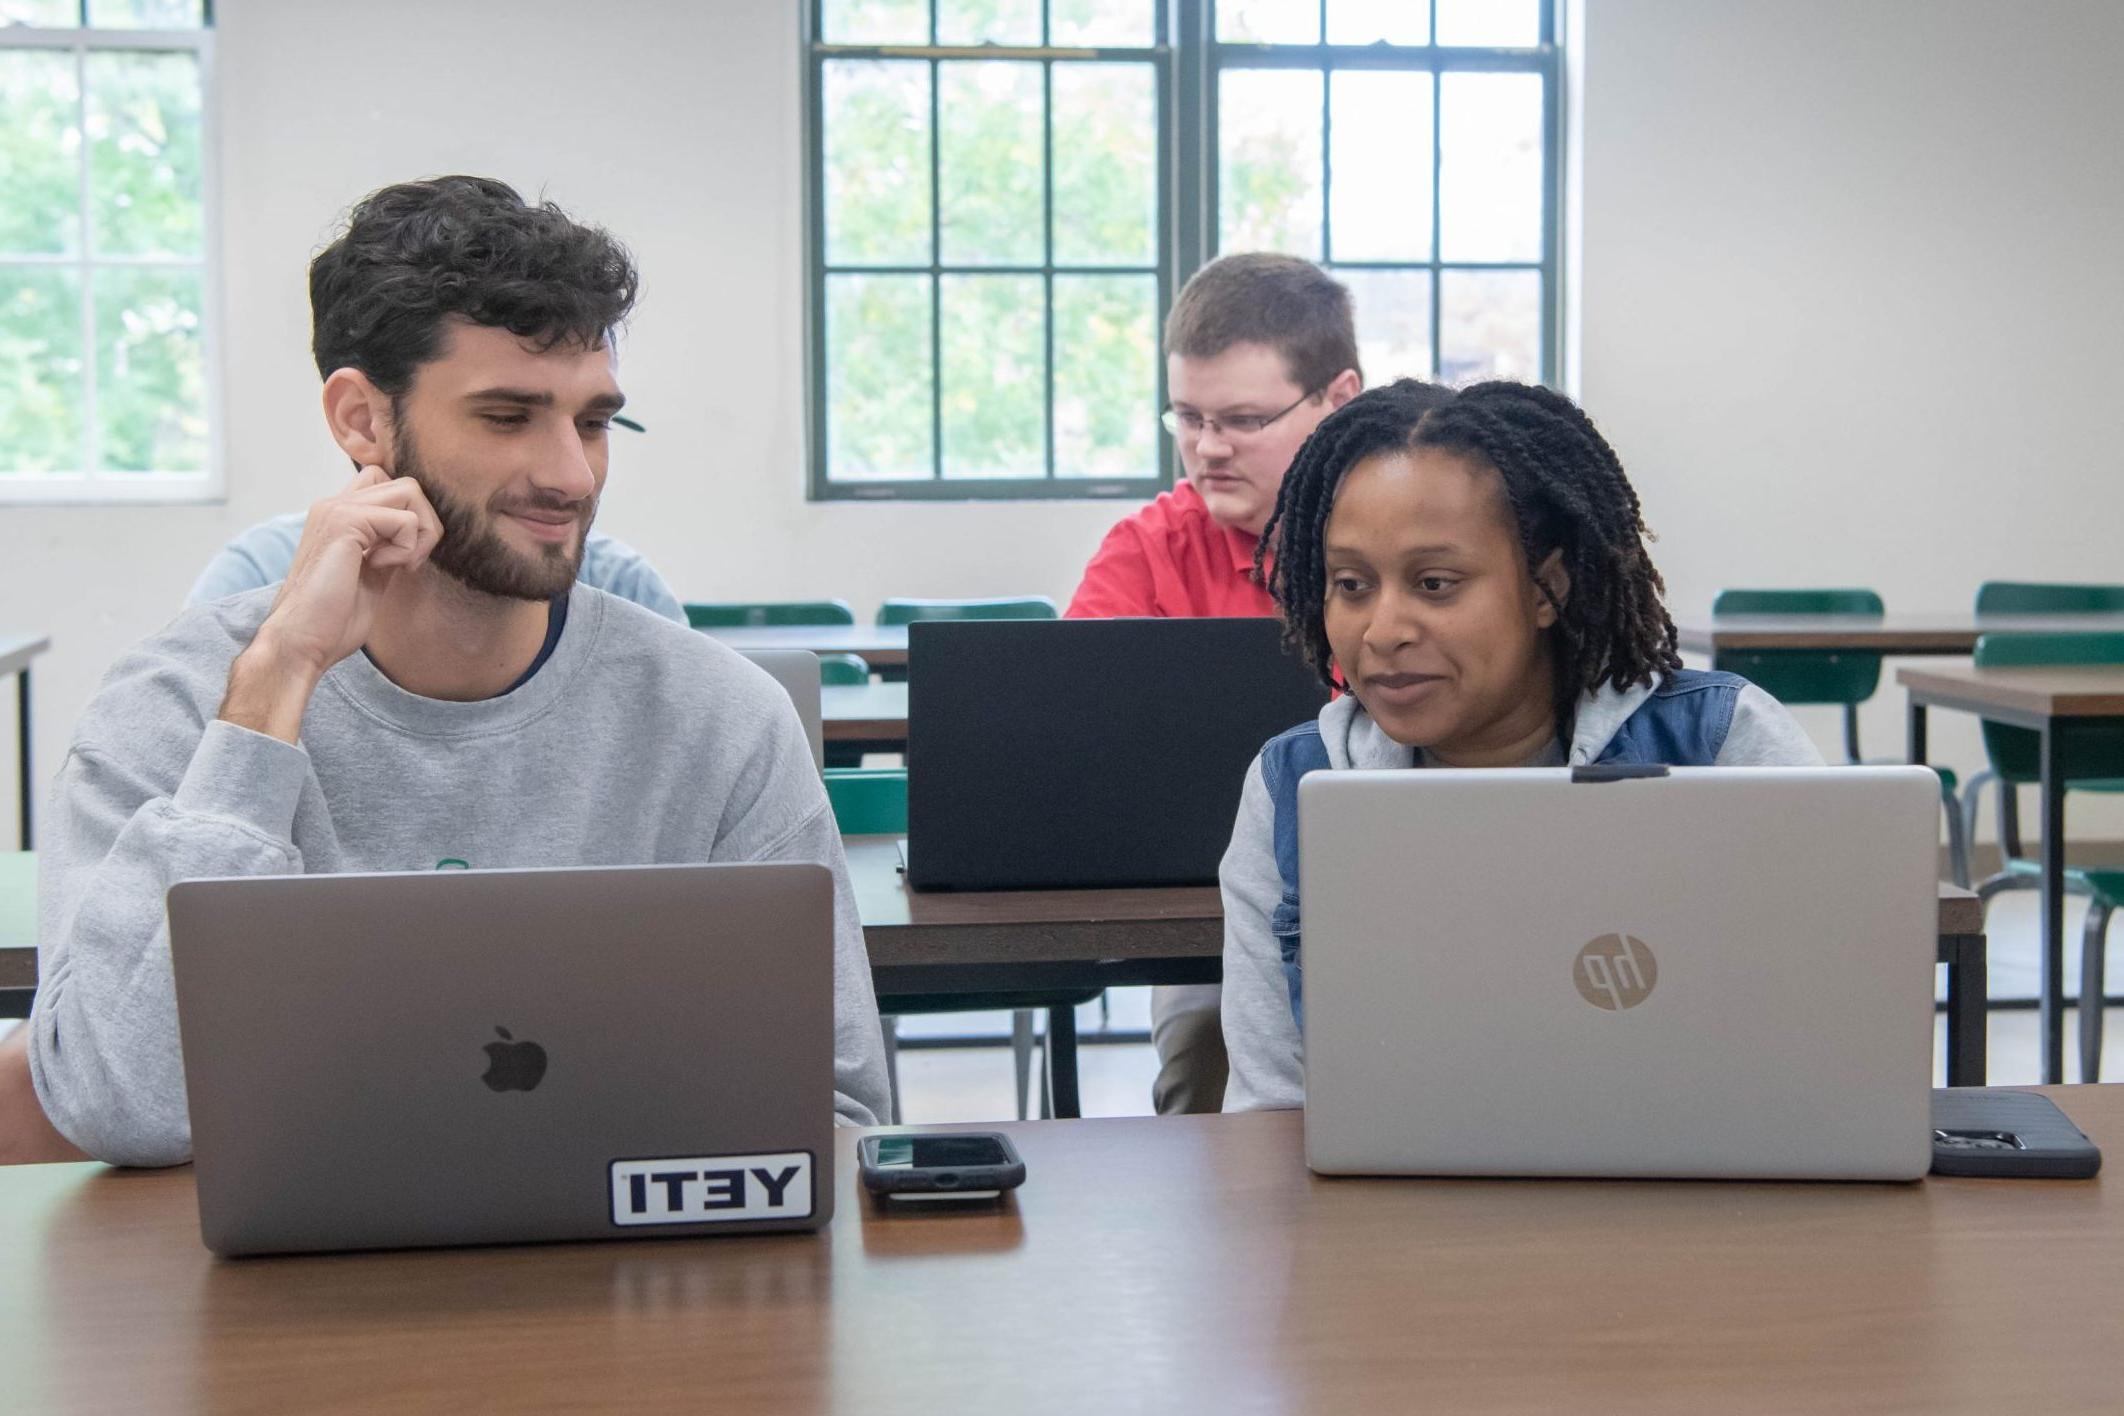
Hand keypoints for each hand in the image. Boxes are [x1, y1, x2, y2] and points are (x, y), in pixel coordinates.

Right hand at [219, 466, 443, 741]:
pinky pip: (405, 520)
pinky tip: (381, 568)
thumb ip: (388, 549)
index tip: (405, 560)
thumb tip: (417, 535)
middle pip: (407, 485)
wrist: (300, 642)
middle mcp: (335, 505)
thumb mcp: (372, 576)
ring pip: (410, 491)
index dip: (411, 518)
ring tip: (400, 564)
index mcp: (339, 516)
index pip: (390, 486)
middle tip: (409, 562)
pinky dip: (406, 549)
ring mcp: (337, 509)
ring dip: (420, 531)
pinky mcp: (344, 522)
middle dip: (425, 523)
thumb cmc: (332, 620)